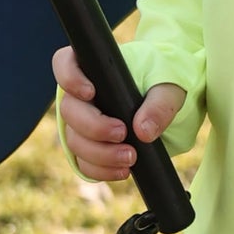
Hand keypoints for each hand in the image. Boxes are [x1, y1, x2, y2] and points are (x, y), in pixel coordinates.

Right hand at [52, 44, 185, 182]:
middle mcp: (81, 95)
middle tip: (122, 133)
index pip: (65, 63)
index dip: (69, 78)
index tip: (91, 92)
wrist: (166, 104)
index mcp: (95, 68)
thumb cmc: (163, 83)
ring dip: (100, 154)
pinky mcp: (89, 146)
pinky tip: (123, 170)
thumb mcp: (168, 87)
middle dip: (94, 127)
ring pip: (74, 141)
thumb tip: (143, 130)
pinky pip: (84, 163)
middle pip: (69, 110)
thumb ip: (159, 104)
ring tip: (130, 157)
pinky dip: (101, 170)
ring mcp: (81, 122)